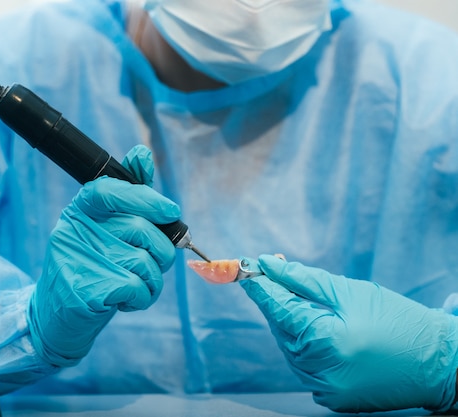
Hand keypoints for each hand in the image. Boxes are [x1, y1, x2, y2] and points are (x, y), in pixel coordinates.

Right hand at [28, 145, 177, 367]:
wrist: (56, 316)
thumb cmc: (89, 266)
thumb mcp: (103, 228)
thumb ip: (126, 195)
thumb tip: (142, 154)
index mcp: (80, 210)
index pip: (113, 190)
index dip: (147, 198)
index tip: (171, 212)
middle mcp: (76, 230)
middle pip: (140, 229)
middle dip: (161, 250)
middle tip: (155, 262)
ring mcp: (80, 260)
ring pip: (144, 261)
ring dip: (152, 279)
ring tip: (136, 284)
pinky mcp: (87, 290)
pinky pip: (137, 287)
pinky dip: (142, 298)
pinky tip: (125, 300)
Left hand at [241, 255, 457, 411]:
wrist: (440, 363)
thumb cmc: (398, 320)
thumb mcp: (350, 291)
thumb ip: (303, 279)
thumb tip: (268, 264)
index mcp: (325, 341)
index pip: (278, 309)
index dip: (260, 287)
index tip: (245, 269)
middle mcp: (320, 371)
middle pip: (281, 329)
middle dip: (276, 302)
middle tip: (274, 276)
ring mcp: (325, 390)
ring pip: (291, 349)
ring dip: (290, 325)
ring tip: (302, 303)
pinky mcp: (333, 400)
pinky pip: (306, 368)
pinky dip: (305, 348)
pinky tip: (318, 331)